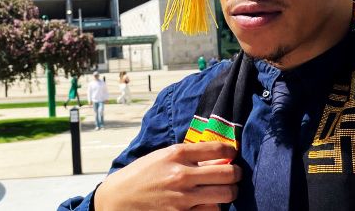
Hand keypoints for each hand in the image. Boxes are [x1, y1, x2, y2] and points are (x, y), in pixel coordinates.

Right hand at [94, 142, 240, 210]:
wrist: (118, 199)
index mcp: (177, 154)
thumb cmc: (141, 175)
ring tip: (223, 191)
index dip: (231, 152)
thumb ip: (189, 156)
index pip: (219, 150)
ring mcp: (183, 199)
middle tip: (234, 176)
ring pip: (225, 196)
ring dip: (227, 193)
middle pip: (228, 174)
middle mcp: (182, 175)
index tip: (232, 155)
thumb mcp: (162, 157)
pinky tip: (207, 204)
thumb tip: (218, 158)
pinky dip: (213, 208)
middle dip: (236, 174)